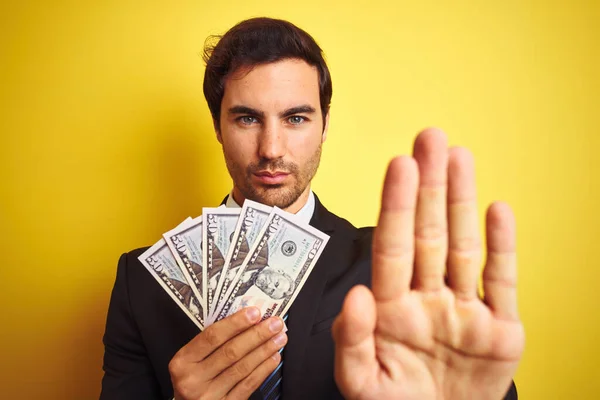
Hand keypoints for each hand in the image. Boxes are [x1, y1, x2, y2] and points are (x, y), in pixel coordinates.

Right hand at [169, 307, 285, 399]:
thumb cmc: (192, 377)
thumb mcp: (191, 359)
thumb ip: (212, 342)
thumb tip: (245, 320)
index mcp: (183, 361)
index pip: (211, 337)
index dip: (235, 323)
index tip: (254, 312)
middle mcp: (193, 379)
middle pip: (231, 352)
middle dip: (257, 335)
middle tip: (274, 323)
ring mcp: (209, 395)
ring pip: (242, 368)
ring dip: (264, 350)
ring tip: (278, 338)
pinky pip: (248, 385)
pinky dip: (263, 369)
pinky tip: (272, 358)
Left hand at [332, 128, 524, 398]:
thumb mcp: (362, 382)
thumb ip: (351, 340)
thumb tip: (358, 294)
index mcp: (391, 307)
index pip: (392, 246)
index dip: (396, 205)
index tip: (399, 164)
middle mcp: (428, 298)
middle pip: (429, 232)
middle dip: (429, 186)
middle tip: (430, 137)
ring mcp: (464, 310)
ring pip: (464, 246)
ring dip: (463, 201)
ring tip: (459, 157)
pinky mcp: (500, 329)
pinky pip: (502, 281)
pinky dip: (502, 247)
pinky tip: (497, 210)